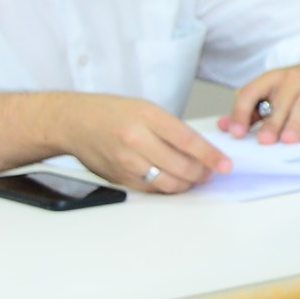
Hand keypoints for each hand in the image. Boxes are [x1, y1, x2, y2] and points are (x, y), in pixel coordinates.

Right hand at [52, 95, 219, 193]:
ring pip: (168, 183)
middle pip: (181, 167)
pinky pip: (151, 189)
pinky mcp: (119, 177)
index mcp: (147, 117)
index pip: (188, 141)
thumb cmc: (111, 112)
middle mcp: (136, 140)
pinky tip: (173, 181)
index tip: (225, 165)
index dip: (211, 156)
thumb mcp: (147, 109)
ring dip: (187, 184)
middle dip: (202, 173)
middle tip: (210, 172)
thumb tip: (202, 150)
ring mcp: (126, 161)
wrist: (73, 122)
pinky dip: (166, 188)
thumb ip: (173, 129)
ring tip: (194, 178)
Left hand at [220, 53, 299, 143]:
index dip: (241, 113)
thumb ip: (251, 109)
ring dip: (295, 124)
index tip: (236, 132)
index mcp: (271, 79)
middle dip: (272, 123)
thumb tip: (224, 126)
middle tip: (265, 140)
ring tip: (289, 140)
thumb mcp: (274, 91)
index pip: (250, 93)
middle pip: (279, 103)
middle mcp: (291, 79)